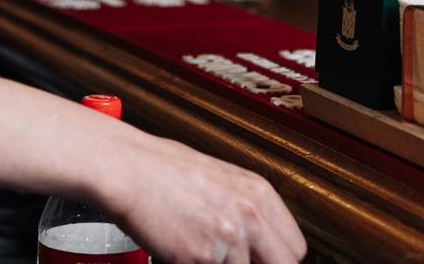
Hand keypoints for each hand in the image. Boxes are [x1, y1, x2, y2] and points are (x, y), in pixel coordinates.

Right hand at [106, 134, 305, 263]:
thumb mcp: (222, 181)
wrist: (129, 170)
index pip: (294, 248)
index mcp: (259, 194)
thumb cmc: (165, 171)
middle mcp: (250, 215)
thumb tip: (259, 242)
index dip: (277, 260)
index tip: (263, 260)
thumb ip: (246, 212)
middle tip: (234, 261)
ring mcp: (228, 238)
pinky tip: (184, 253)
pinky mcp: (202, 257)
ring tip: (199, 251)